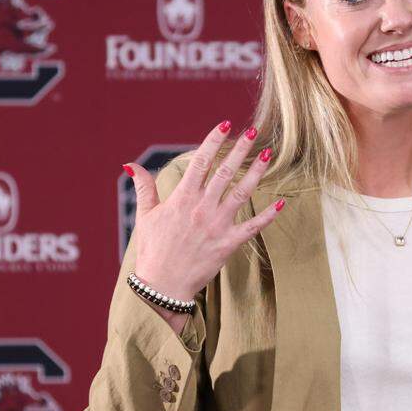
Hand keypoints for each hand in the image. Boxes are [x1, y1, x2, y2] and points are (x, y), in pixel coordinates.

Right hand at [123, 120, 282, 317]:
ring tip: (269, 153)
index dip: (213, 141)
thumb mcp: (145, 216)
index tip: (225, 124)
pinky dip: (267, 216)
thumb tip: (131, 164)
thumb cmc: (153, 250)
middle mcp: (202, 208)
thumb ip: (144, 188)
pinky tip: (281, 203)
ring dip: (257, 172)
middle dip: (240, 149)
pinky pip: (252, 227)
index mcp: (182, 199)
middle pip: (225, 172)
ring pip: (242, 193)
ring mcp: (217, 226)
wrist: (162, 286)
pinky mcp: (228, 244)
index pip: (200, 162)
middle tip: (253, 131)